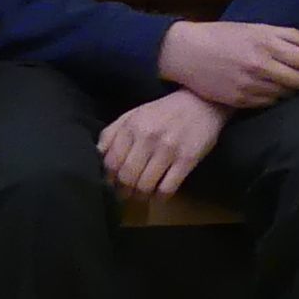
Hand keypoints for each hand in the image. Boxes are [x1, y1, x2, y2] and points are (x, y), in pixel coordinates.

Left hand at [100, 88, 229, 199]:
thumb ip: (112, 133)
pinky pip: (167, 188)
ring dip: (140, 196)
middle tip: (126, 194)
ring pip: (145, 186)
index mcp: (131, 126)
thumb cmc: (164, 111)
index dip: (109, 178)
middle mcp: (147, 137)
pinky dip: (160, 197)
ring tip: (141, 195)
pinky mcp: (187, 160)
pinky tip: (159, 194)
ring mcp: (168, 149)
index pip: (111, 162)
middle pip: (126, 177)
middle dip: (123, 191)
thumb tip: (97, 157)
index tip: (112, 183)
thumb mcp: (133, 114)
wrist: (202, 102)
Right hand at [152, 17, 298, 107]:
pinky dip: (277, 98)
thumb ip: (287, 35)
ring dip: (295, 90)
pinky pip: (269, 103)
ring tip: (296, 85)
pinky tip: (276, 92)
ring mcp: (251, 85)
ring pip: (286, 94)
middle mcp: (261, 66)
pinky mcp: (240, 100)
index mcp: (267, 44)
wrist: (187, 52)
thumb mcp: (256, 28)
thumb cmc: (223, 36)